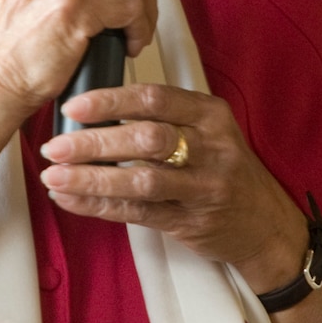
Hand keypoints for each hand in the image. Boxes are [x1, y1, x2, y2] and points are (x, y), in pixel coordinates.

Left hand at [38, 82, 310, 292]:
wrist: (266, 224)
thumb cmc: (225, 170)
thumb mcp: (209, 131)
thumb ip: (165, 118)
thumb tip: (94, 111)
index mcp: (210, 115)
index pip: (155, 98)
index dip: (110, 100)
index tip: (74, 106)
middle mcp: (211, 148)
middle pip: (146, 139)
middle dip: (94, 143)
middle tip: (56, 145)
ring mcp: (204, 188)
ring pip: (141, 180)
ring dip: (92, 179)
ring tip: (55, 176)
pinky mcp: (192, 222)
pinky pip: (138, 213)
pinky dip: (100, 206)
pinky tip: (72, 201)